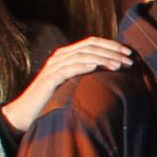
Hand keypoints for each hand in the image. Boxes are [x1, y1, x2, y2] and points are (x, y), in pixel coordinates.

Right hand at [0, 36, 133, 131]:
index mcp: (66, 55)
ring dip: (103, 58)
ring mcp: (54, 66)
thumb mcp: (73, 84)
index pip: (92, 42)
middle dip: (112, 51)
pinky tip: (96, 67)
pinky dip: (83, 66)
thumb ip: (87, 76)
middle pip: (90, 46)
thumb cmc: (53, 100)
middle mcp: (60, 56)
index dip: (111, 45)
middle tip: (130, 59)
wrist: (26, 113)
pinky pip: (68, 68)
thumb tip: (112, 74)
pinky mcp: (50, 79)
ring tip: (119, 65)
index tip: (129, 53)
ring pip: (82, 55)